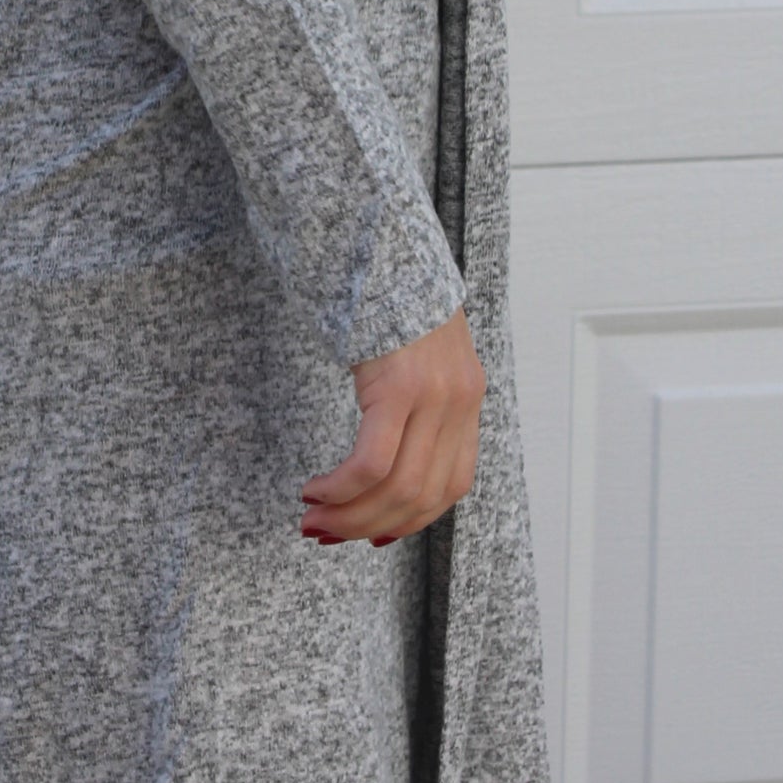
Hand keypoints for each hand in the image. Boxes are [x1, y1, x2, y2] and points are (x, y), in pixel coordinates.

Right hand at [299, 308, 484, 545]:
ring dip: (349, 513)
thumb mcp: (421, 358)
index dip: (412, 521)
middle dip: (369, 527)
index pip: (452, 486)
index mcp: (468, 400)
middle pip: (421, 497)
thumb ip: (418, 403)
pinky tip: (315, 487)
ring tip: (313, 516)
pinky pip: (371, 462)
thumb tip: (388, 457)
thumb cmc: (393, 302)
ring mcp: (434, 397)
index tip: (373, 534)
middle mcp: (459, 403)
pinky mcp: (400, 388)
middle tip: (327, 532)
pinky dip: (341, 487)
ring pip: (396, 488)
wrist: (386, 247)